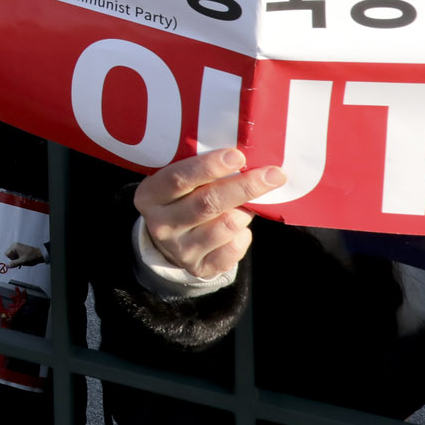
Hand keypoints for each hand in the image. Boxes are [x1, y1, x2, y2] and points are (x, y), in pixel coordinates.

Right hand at [5, 242, 45, 267]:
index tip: (16, 262)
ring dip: (16, 260)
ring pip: (12, 256)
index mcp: (14, 246)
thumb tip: (7, 266)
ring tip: (22, 261)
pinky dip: (18, 259)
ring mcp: (17, 247)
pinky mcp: (20, 250)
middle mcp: (15, 245)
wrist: (40, 255)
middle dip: (14, 260)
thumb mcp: (22, 261)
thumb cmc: (32, 257)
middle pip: (9, 255)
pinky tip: (22, 260)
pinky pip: (15, 255)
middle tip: (20, 261)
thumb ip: (14, 263)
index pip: (7, 254)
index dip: (11, 259)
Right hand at [134, 147, 285, 280]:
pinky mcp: (200, 268)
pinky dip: (244, 235)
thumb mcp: (179, 180)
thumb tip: (245, 158)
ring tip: (246, 204)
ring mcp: (179, 249)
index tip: (238, 156)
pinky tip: (238, 227)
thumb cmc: (183, 197)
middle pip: (208, 203)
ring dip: (245, 211)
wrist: (173, 240)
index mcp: (150, 195)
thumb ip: (201, 170)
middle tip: (274, 174)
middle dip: (244, 187)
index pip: (179, 178)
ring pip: (227, 225)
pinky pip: (234, 249)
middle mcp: (161, 224)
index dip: (209, 167)